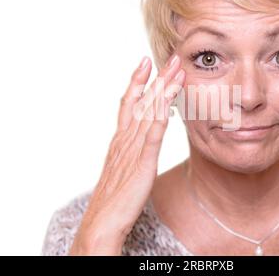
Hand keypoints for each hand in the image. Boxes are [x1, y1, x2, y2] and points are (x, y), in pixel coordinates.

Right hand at [69, 55, 184, 254]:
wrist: (102, 221)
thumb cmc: (113, 199)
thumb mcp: (122, 168)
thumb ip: (129, 151)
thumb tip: (138, 140)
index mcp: (120, 139)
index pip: (129, 103)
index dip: (138, 81)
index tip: (146, 62)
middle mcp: (125, 139)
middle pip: (142, 102)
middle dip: (157, 78)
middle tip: (170, 57)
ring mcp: (132, 149)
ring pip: (149, 112)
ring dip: (164, 89)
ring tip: (176, 70)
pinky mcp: (141, 163)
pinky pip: (153, 134)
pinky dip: (161, 114)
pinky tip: (169, 99)